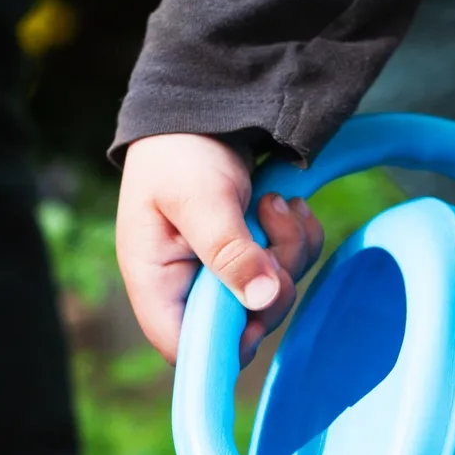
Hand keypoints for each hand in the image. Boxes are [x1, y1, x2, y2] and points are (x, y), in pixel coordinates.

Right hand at [116, 133, 324, 365]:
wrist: (201, 105)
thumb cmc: (180, 149)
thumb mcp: (200, 198)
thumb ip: (228, 250)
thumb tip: (262, 300)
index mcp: (156, 284)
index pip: (186, 349)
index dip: (227, 342)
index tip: (258, 304)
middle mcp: (187, 289)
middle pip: (243, 327)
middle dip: (272, 280)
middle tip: (270, 222)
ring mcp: (221, 275)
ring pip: (273, 298)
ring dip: (289, 251)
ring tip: (276, 201)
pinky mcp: (249, 258)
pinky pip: (287, 271)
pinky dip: (297, 239)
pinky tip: (288, 204)